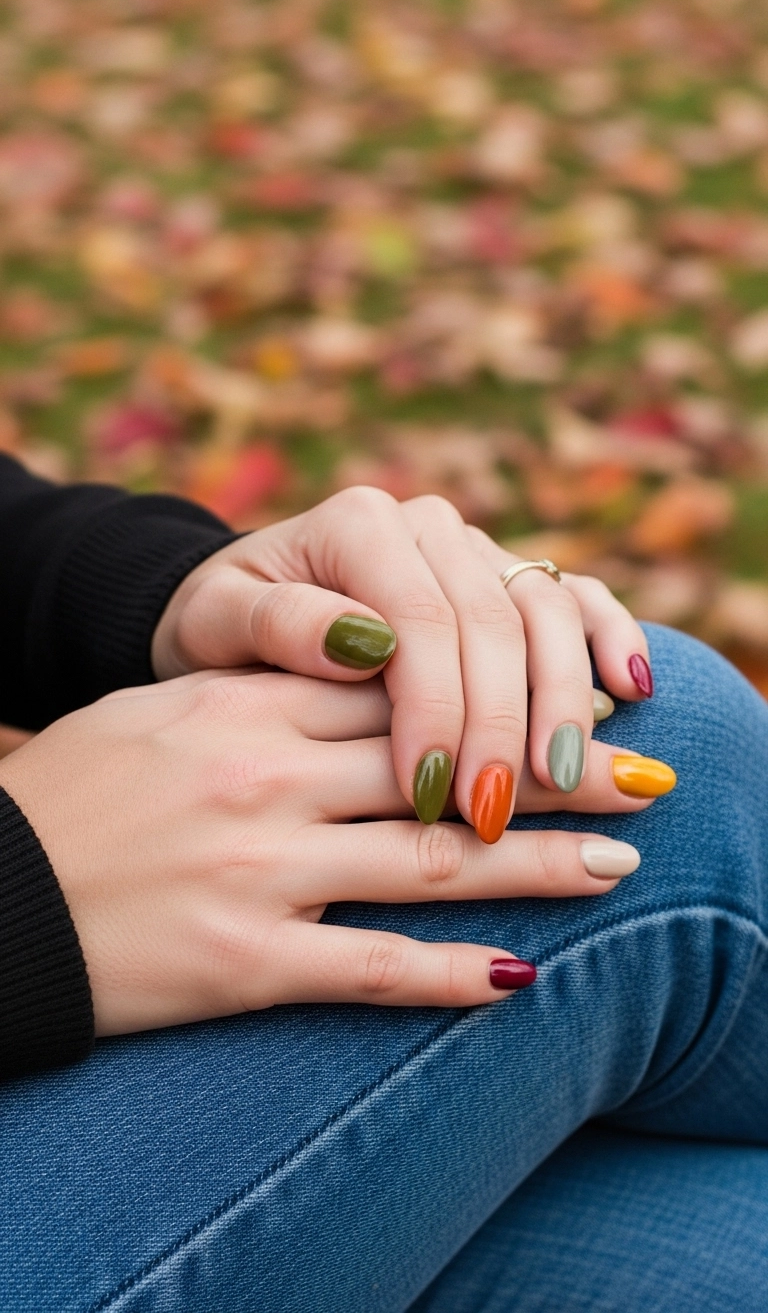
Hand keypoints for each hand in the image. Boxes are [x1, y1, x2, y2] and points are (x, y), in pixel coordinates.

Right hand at [0, 672, 648, 1036]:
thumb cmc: (68, 792)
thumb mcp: (159, 710)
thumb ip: (259, 693)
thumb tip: (358, 677)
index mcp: (244, 708)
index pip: (398, 690)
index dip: (494, 694)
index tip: (564, 700)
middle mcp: (265, 779)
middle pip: (437, 764)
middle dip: (546, 770)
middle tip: (635, 778)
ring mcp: (260, 870)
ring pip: (427, 861)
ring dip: (534, 865)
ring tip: (616, 865)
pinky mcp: (244, 961)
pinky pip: (370, 967)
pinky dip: (451, 974)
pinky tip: (518, 976)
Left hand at [153, 488, 652, 838]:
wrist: (240, 614)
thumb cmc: (222, 630)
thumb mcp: (216, 626)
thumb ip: (278, 625)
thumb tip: (358, 641)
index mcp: (360, 525)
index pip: (421, 620)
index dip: (436, 710)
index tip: (430, 796)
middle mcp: (427, 525)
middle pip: (494, 622)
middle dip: (499, 726)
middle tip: (492, 815)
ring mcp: (476, 549)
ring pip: (548, 611)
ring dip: (562, 701)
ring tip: (558, 781)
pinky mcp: (507, 580)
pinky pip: (576, 597)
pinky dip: (609, 636)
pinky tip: (631, 690)